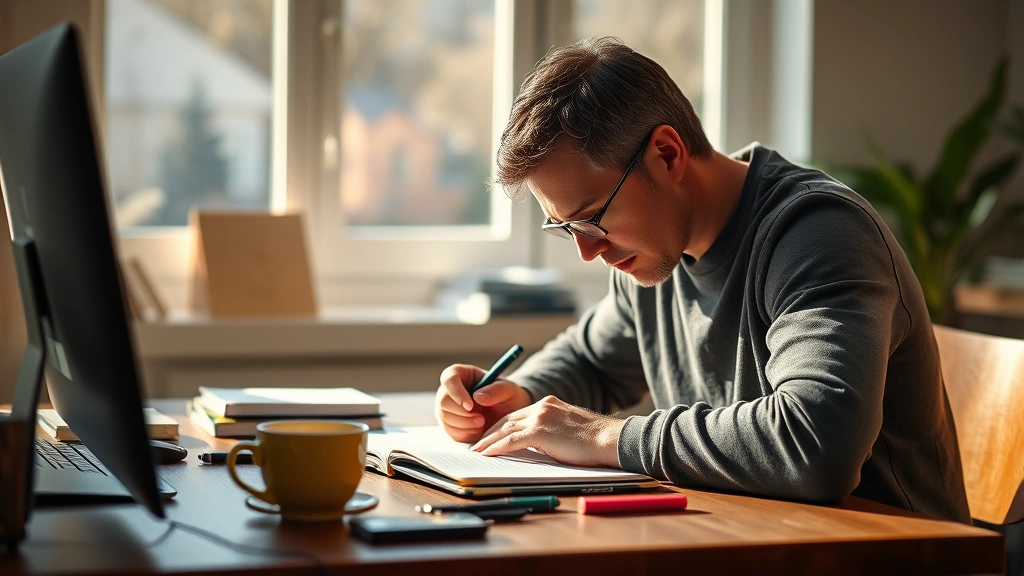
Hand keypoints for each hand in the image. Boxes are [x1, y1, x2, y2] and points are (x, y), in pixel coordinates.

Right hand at [434, 364, 532, 442]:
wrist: (508, 413)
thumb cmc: (507, 396)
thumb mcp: (509, 390)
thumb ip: (496, 390)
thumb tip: (477, 397)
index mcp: (461, 374)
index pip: (449, 378)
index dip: (456, 392)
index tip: (470, 406)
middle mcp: (449, 390)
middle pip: (443, 401)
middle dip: (462, 414)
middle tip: (481, 419)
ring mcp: (447, 408)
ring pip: (445, 418)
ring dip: (465, 425)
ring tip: (482, 423)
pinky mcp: (449, 425)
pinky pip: (450, 431)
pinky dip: (465, 433)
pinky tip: (478, 430)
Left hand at [470, 395, 624, 467]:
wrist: (607, 439)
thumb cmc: (594, 440)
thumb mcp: (569, 428)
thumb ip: (552, 429)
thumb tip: (541, 442)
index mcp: (549, 404)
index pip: (518, 415)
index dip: (502, 426)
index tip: (492, 435)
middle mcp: (542, 406)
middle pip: (508, 419)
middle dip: (491, 432)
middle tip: (478, 444)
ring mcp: (540, 417)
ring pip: (506, 428)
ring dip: (489, 441)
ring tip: (478, 451)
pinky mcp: (539, 431)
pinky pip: (511, 440)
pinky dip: (496, 447)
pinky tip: (488, 454)